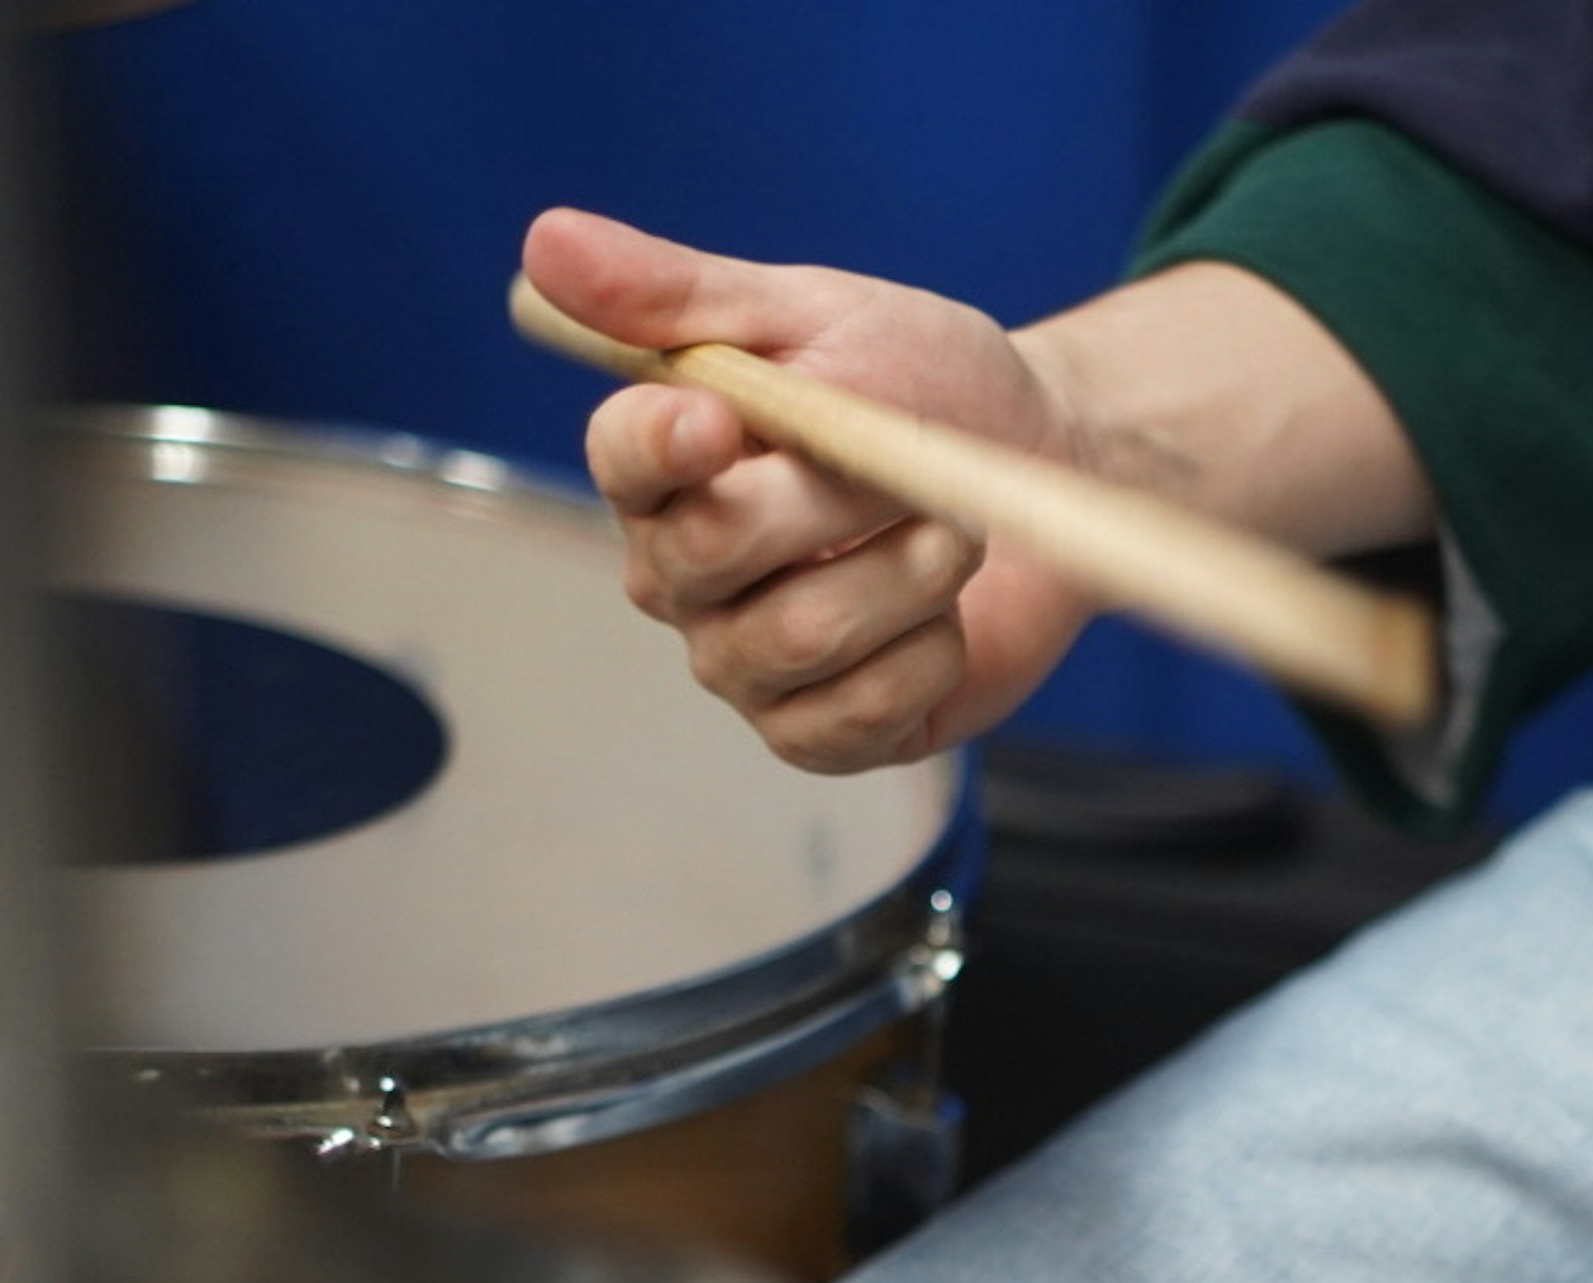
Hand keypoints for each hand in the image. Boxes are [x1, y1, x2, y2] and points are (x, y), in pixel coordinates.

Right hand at [523, 208, 1097, 774]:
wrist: (1049, 466)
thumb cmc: (923, 383)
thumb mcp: (813, 314)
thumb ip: (679, 293)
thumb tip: (544, 239)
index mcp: (668, 466)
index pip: (621, 460)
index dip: (663, 446)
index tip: (726, 418)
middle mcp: (685, 576)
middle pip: (709, 555)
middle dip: (837, 500)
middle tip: (918, 464)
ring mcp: (747, 662)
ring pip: (798, 637)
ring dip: (907, 573)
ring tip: (955, 530)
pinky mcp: (823, 733)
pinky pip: (856, 715)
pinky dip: (929, 654)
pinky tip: (948, 618)